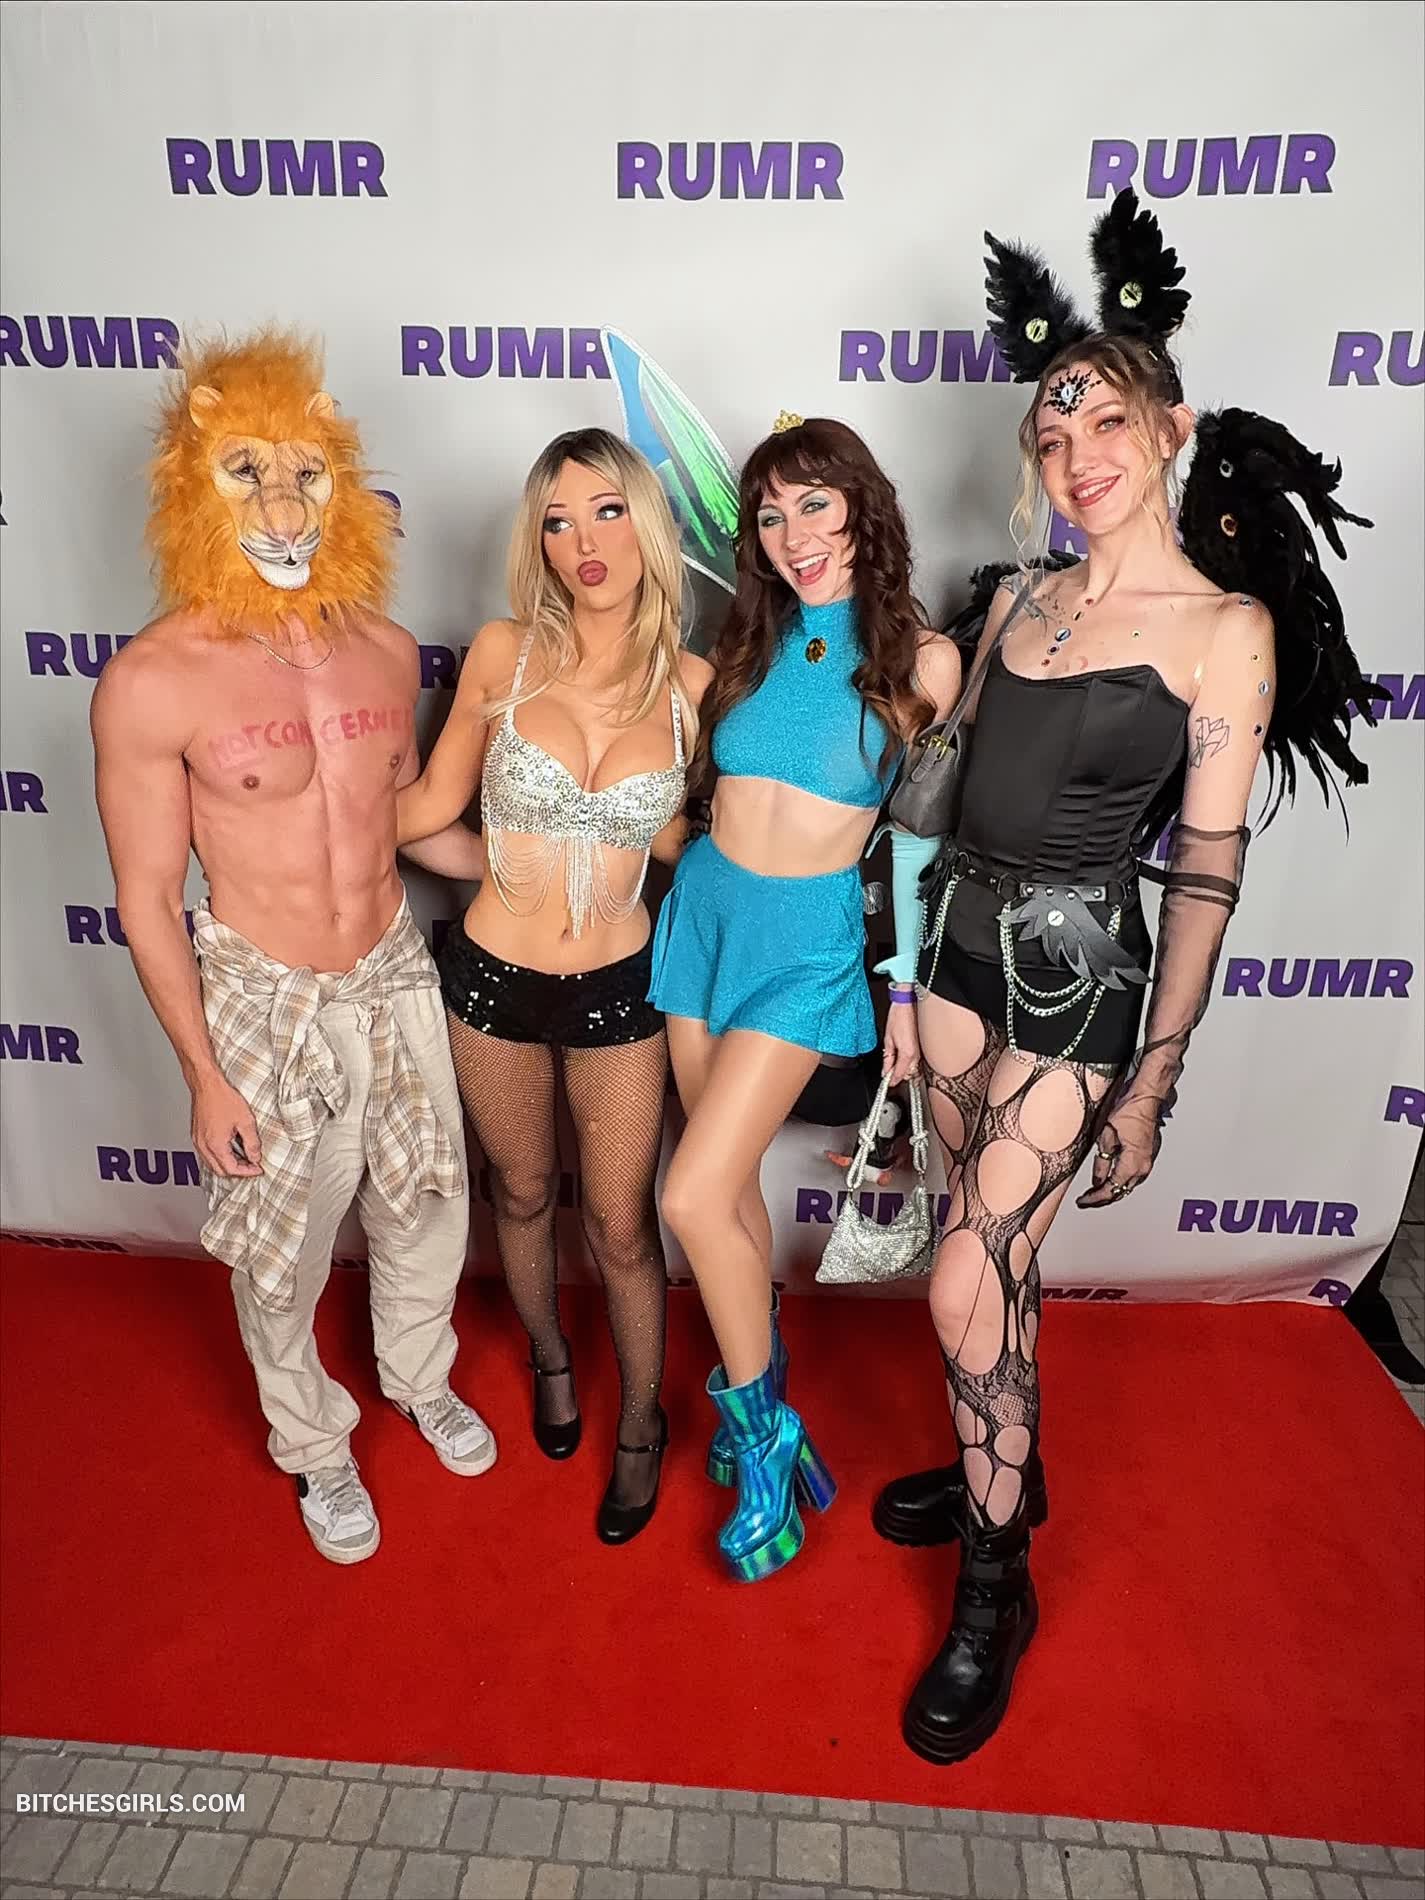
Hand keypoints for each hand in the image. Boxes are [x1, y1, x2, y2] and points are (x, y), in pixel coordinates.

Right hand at [191, 1076, 262, 1177]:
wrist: (206, 1084)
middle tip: (252, 1165)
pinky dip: (220, 1156)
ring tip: (243, 1156)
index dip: (248, 1172)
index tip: (258, 1168)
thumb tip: (255, 1156)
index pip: (232, 1169)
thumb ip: (252, 1142)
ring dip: (228, 1164)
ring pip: (212, 1163)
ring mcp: (198, 1141)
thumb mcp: (246, 1121)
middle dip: (238, 1171)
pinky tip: (230, 1148)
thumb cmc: (222, 1097)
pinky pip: (207, 1153)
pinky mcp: (196, 1135)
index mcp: (215, 1145)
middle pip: (220, 1170)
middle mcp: (203, 1146)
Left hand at [882, 1000, 919, 1085]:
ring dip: (904, 1069)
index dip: (891, 1081)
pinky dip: (909, 1062)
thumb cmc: (899, 1016)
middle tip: (888, 1071)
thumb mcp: (888, 1039)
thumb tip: (885, 1070)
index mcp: (907, 1054)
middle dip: (898, 1075)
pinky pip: (917, 1060)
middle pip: (907, 1075)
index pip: (899, 1075)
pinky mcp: (924, 1046)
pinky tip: (902, 1056)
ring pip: (913, 1069)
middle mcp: (917, 1055)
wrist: (909, 1003)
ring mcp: (922, 1051)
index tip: (886, 1082)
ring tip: (894, 1061)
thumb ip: (887, 1058)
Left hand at [1076, 1093, 1159, 1208]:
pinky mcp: (1148, 1156)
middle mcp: (1144, 1166)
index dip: (1095, 1199)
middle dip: (1102, 1198)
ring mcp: (1148, 1162)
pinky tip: (1109, 1179)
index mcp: (1133, 1163)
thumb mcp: (1106, 1136)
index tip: (1083, 1201)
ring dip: (1111, 1190)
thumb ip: (1101, 1161)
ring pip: (1128, 1185)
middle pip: (1121, 1192)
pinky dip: (1120, 1180)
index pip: (1111, 1190)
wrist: (1147, 1098)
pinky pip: (1133, 1175)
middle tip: (1086, 1200)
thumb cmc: (1130, 1110)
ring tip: (1094, 1192)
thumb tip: (1096, 1180)